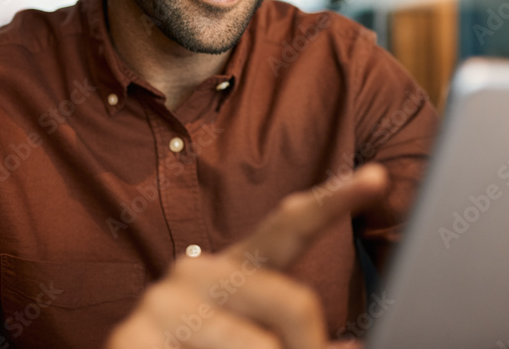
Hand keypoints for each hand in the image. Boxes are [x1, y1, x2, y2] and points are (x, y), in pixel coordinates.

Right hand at [105, 164, 388, 348]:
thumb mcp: (263, 343)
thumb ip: (300, 336)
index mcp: (236, 268)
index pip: (290, 226)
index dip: (335, 200)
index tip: (378, 177)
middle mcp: (197, 272)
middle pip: (295, 301)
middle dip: (312, 347)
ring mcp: (161, 302)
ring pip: (262, 346)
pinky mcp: (130, 337)